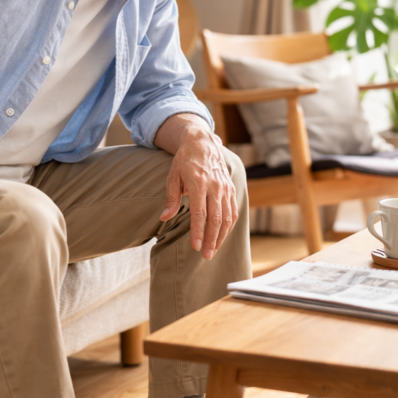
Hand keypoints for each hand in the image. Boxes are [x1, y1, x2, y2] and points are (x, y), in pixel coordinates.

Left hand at [159, 129, 237, 259]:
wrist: (202, 142)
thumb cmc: (184, 160)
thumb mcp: (172, 176)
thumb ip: (171, 198)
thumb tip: (164, 217)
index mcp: (199, 183)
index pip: (200, 213)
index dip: (198, 231)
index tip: (196, 247)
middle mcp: (215, 186)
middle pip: (216, 218)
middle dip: (212, 239)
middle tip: (206, 255)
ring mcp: (225, 187)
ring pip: (227, 217)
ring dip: (221, 236)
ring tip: (214, 250)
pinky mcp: (231, 188)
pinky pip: (233, 210)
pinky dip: (229, 225)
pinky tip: (223, 236)